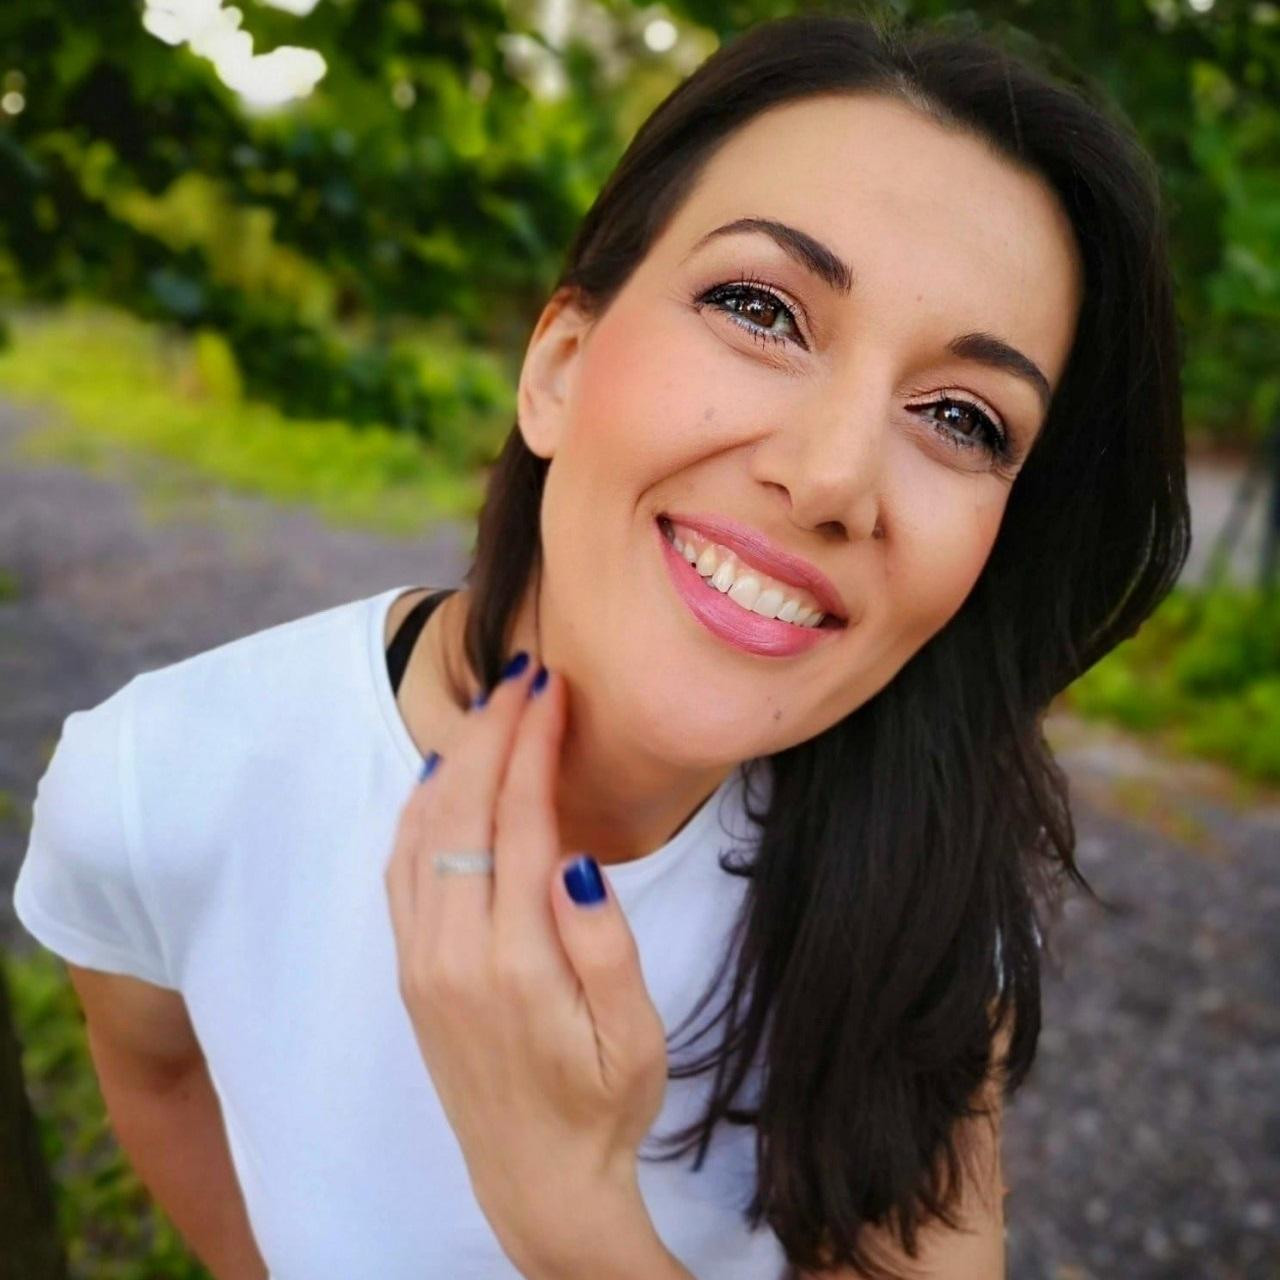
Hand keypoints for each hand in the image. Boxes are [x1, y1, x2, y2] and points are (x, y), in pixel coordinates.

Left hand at [383, 652, 669, 1273]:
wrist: (534, 1180)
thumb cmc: (601, 1105)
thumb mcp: (633, 1038)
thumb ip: (604, 946)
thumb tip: (577, 857)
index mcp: (516, 963)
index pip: (519, 821)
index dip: (534, 746)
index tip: (552, 689)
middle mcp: (452, 954)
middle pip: (463, 809)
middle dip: (493, 731)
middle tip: (523, 674)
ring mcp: (421, 961)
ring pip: (422, 830)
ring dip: (455, 759)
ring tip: (491, 708)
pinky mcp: (410, 970)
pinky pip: (401, 868)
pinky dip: (419, 808)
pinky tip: (443, 778)